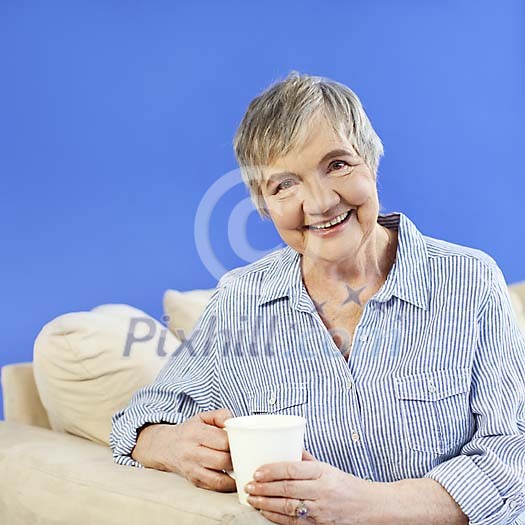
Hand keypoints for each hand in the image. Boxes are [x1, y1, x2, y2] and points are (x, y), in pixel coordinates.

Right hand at [133, 408, 235, 492]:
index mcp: (195, 433)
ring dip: (234, 475)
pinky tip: (234, 478)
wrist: (166, 447)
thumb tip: (234, 423)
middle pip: (223, 460)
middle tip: (244, 454)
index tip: (243, 441)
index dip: (237, 442)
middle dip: (237, 458)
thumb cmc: (189, 431)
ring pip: (219, 478)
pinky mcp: (194, 481)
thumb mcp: (203, 417)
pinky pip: (214, 487)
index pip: (223, 441)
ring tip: (241, 467)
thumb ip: (221, 415)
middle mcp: (192, 453)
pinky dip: (227, 485)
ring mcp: (192, 470)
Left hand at [244, 449, 385, 523]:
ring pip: (288, 508)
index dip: (272, 470)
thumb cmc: (348, 485)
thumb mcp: (329, 467)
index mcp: (323, 472)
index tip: (257, 471)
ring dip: (266, 504)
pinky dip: (277, 518)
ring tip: (252, 499)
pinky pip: (294, 523)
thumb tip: (286, 448)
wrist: (372, 507)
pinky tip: (265, 512)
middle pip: (287, 489)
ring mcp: (321, 510)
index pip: (293, 469)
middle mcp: (322, 491)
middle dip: (264, 488)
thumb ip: (307, 460)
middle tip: (248, 486)